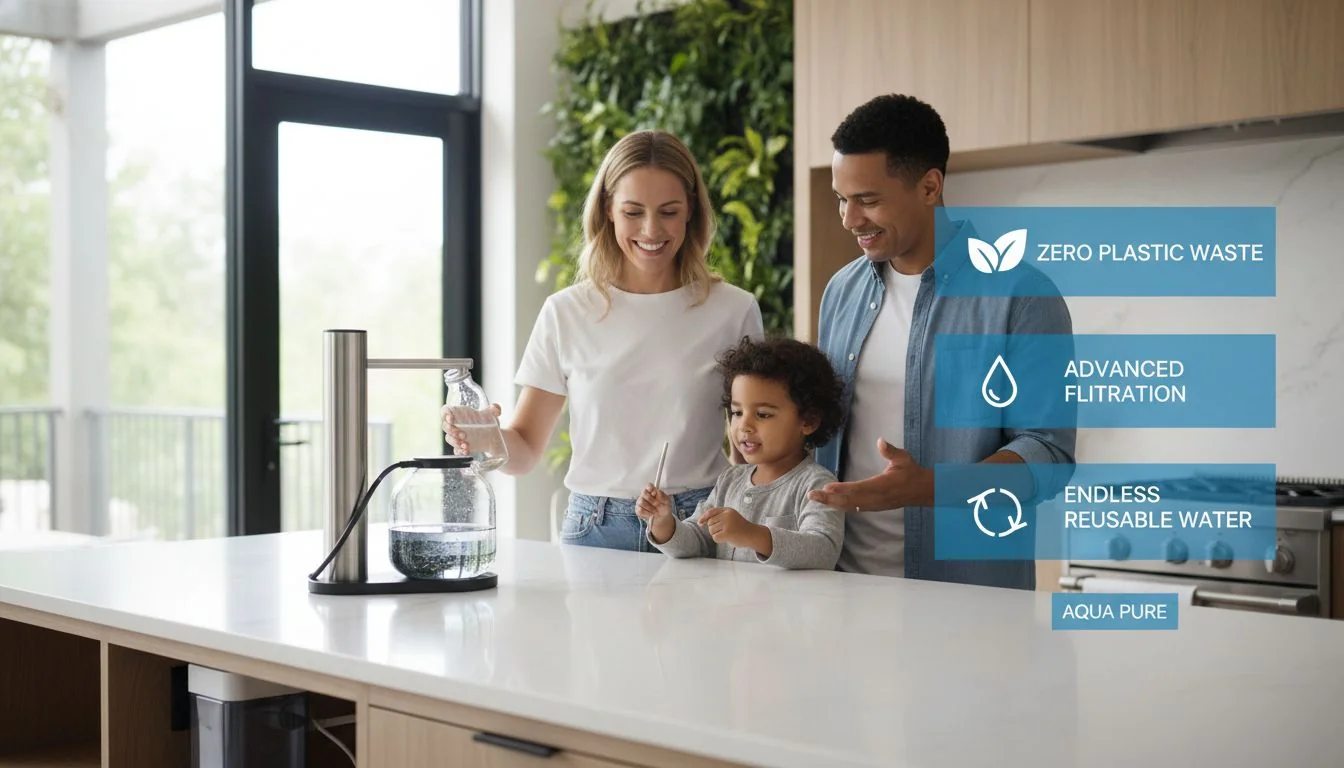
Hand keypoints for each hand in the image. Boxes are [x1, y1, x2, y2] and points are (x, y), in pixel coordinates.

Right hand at [441, 403, 501, 454]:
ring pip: (449, 439)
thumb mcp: (492, 414)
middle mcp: (456, 424)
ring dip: (455, 442)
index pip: (446, 411)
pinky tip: (466, 451)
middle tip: (463, 434)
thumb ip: (495, 408)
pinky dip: (459, 451)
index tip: (451, 419)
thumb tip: (496, 410)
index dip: (445, 414)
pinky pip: (455, 450)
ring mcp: (457, 436)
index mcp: (460, 414)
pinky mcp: (461, 446)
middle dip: (452, 431)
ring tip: (466, 444)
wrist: (494, 436)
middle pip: (445, 426)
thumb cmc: (488, 422)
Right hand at [637, 484, 675, 543]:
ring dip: (650, 508)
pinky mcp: (638, 511)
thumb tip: (658, 491)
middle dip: (652, 501)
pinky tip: (650, 515)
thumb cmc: (665, 508)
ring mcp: (640, 503)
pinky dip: (646, 514)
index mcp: (652, 491)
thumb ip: (663, 496)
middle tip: (657, 505)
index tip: (654, 492)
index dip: (650, 488)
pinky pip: (640, 511)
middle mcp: (645, 496)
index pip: (648, 486)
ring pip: (641, 502)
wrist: (662, 519)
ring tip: (655, 511)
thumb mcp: (667, 502)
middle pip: (644, 494)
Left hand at [698, 507, 759, 547]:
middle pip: (710, 523)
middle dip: (714, 529)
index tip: (700, 523)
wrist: (752, 534)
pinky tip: (727, 539)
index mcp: (727, 510)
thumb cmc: (741, 528)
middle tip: (725, 531)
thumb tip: (703, 522)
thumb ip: (720, 517)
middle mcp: (727, 515)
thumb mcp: (731, 517)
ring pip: (711, 531)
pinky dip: (719, 540)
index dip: (704, 517)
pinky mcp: (727, 533)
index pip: (711, 512)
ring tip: (727, 534)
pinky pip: (715, 537)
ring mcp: (727, 524)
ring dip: (717, 534)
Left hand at [808, 438, 933, 511]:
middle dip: (830, 499)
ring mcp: (874, 505)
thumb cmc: (911, 472)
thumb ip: (890, 451)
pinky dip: (840, 506)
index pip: (859, 488)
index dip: (843, 489)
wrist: (922, 491)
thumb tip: (880, 440)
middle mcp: (876, 498)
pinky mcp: (873, 507)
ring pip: (850, 506)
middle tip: (811, 495)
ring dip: (832, 503)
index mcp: (883, 485)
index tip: (828, 488)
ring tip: (815, 499)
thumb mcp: (903, 458)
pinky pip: (854, 508)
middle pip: (850, 500)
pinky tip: (829, 503)